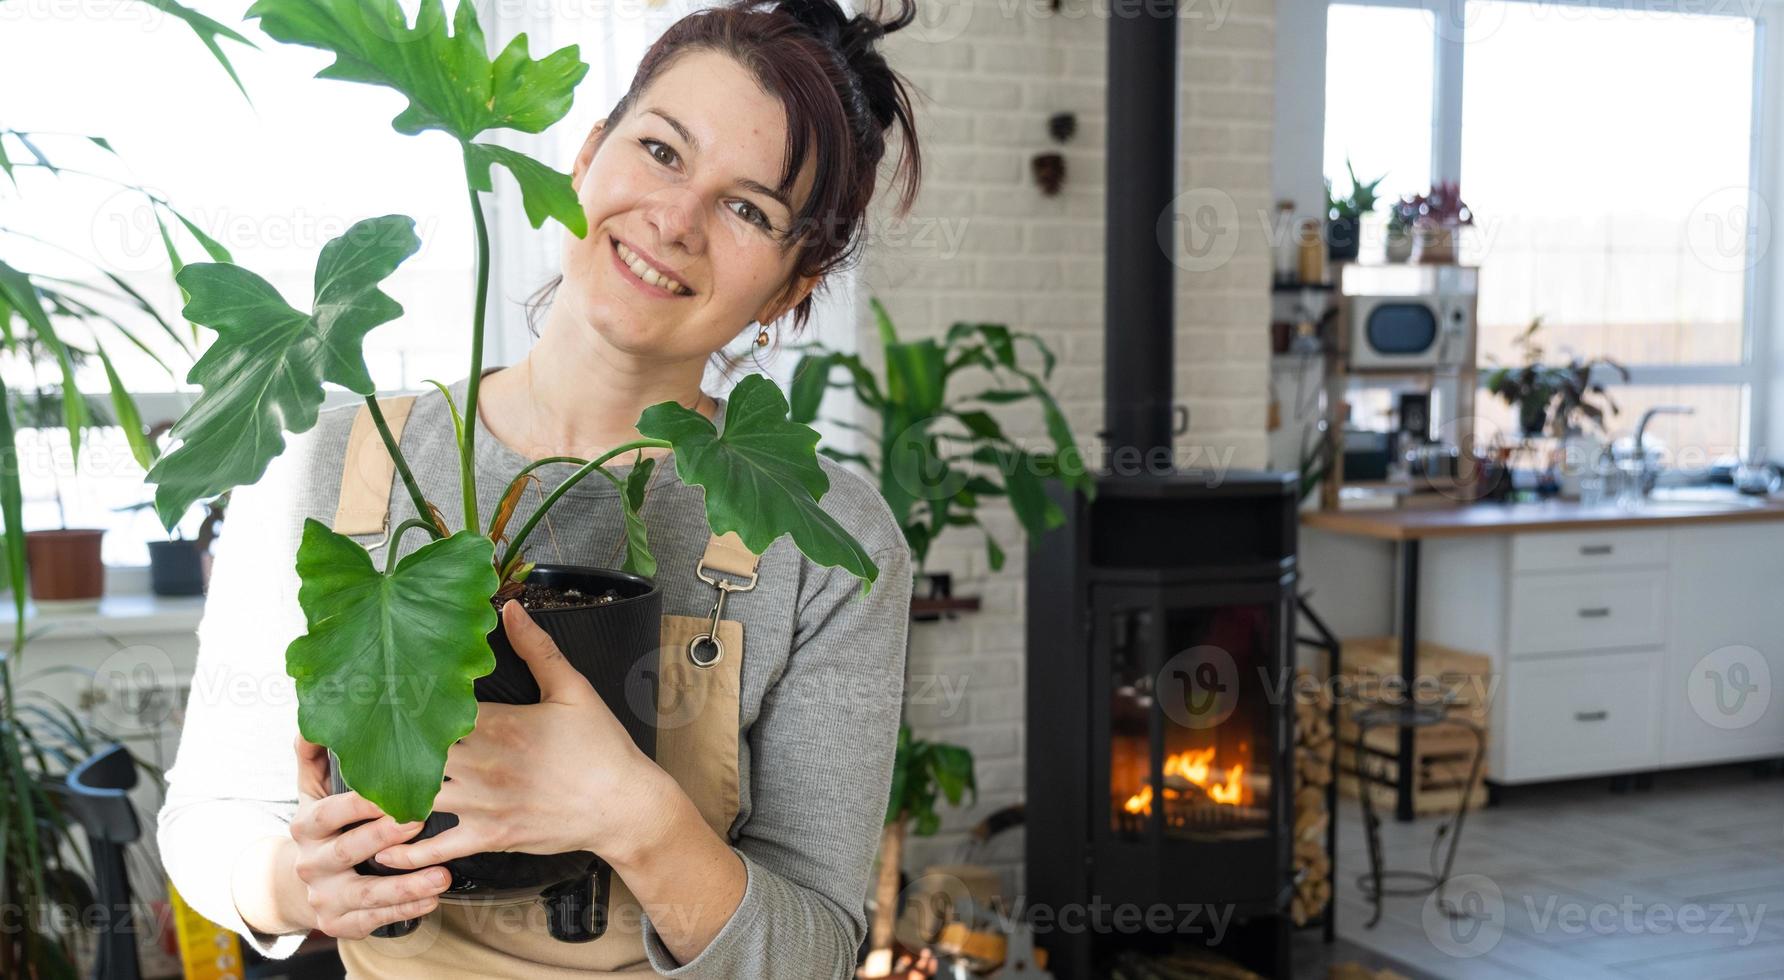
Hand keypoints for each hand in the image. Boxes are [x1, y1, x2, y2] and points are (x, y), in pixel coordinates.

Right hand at [286, 736, 452, 938]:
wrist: (295, 882)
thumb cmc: (322, 824)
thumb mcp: (311, 788)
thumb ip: (313, 752)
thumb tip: (314, 718)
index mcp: (305, 826)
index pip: (330, 812)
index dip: (360, 804)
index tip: (393, 792)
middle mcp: (310, 863)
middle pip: (348, 851)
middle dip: (384, 838)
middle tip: (421, 821)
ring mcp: (324, 897)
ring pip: (366, 894)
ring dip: (406, 885)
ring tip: (442, 874)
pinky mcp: (338, 924)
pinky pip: (374, 920)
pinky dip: (405, 911)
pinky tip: (433, 900)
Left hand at [373, 600, 668, 869]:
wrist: (624, 806)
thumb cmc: (602, 748)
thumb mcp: (573, 690)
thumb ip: (537, 649)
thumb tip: (512, 609)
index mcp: (498, 723)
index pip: (433, 706)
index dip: (402, 698)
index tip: (375, 690)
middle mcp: (481, 764)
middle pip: (412, 751)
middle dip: (384, 743)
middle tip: (354, 735)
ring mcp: (482, 804)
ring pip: (414, 798)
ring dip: (384, 794)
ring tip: (354, 787)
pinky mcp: (489, 837)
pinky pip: (436, 848)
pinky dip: (406, 851)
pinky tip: (380, 847)